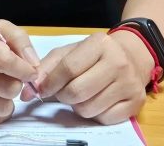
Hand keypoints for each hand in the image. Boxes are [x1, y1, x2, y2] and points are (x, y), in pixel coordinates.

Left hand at [22, 31, 152, 123]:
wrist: (132, 57)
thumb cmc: (95, 55)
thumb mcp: (71, 52)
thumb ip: (47, 68)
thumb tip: (27, 91)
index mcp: (100, 44)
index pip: (68, 68)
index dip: (50, 82)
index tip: (41, 88)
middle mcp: (118, 62)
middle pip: (77, 92)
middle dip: (63, 96)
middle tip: (63, 92)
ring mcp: (129, 84)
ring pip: (89, 109)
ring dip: (78, 106)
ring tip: (82, 95)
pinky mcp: (136, 103)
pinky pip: (104, 119)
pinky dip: (95, 114)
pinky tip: (97, 101)